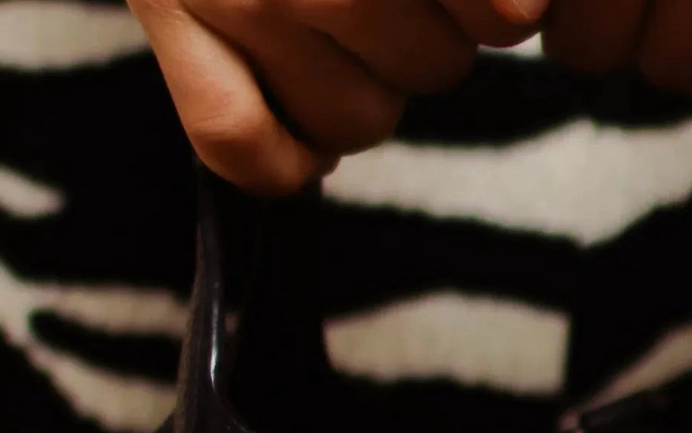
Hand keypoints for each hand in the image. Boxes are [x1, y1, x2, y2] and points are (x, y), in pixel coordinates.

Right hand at [129, 0, 543, 193]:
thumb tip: (521, 15)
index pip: (501, 14)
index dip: (504, 12)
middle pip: (437, 68)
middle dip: (433, 40)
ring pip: (359, 120)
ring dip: (365, 96)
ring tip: (338, 35)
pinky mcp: (170, 23)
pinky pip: (247, 146)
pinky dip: (287, 159)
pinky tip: (305, 139)